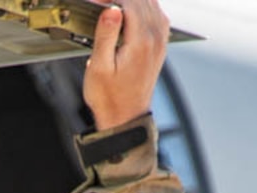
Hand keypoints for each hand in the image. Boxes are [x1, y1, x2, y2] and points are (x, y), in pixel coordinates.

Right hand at [83, 0, 169, 132]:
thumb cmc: (109, 97)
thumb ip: (106, 35)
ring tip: (112, 5)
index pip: (129, 1)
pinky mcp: (160, 45)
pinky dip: (144, 6)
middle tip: (100, 2)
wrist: (125, 117)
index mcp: (140, 42)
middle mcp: (155, 39)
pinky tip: (131, 10)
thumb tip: (112, 9)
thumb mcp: (99, 67)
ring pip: (152, 3)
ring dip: (132, 0)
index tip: (96, 0)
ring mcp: (160, 41)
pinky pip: (158, 14)